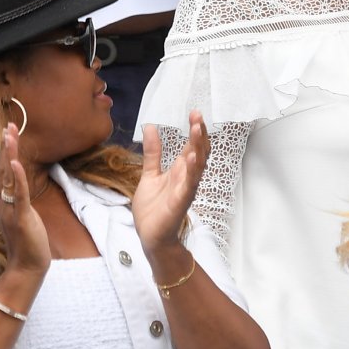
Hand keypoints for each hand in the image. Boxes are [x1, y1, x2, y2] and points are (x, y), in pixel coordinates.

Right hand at [0, 124, 49, 278]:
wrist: (27, 265)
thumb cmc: (27, 241)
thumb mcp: (22, 215)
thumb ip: (18, 201)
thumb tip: (20, 187)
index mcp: (3, 201)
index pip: (3, 171)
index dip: (5, 151)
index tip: (8, 132)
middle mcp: (2, 202)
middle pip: (3, 168)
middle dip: (7, 146)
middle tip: (9, 125)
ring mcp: (10, 208)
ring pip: (8, 176)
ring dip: (9, 154)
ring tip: (10, 134)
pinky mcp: (22, 216)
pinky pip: (18, 193)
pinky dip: (18, 177)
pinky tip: (15, 163)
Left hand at [133, 110, 210, 253]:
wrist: (150, 236)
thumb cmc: (153, 209)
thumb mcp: (149, 174)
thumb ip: (153, 153)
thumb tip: (150, 128)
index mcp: (180, 170)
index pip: (191, 146)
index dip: (194, 130)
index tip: (194, 112)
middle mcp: (186, 177)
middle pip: (198, 151)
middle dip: (199, 133)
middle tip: (197, 115)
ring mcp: (186, 188)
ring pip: (197, 165)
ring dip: (198, 147)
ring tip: (197, 129)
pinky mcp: (181, 201)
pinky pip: (189, 184)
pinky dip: (192, 171)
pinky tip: (192, 157)